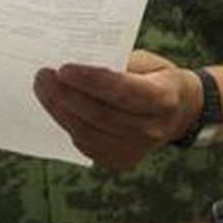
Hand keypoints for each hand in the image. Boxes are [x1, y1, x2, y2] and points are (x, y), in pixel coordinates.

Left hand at [33, 49, 200, 170]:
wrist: (180, 111)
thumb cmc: (159, 79)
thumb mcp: (148, 61)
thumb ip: (118, 62)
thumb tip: (78, 61)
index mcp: (164, 99)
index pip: (122, 92)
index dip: (90, 81)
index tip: (62, 69)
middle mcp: (152, 129)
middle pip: (100, 115)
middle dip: (66, 95)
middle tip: (43, 76)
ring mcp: (137, 149)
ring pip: (88, 132)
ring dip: (59, 110)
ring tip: (43, 89)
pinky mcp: (122, 160)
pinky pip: (87, 144)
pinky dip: (68, 125)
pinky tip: (57, 107)